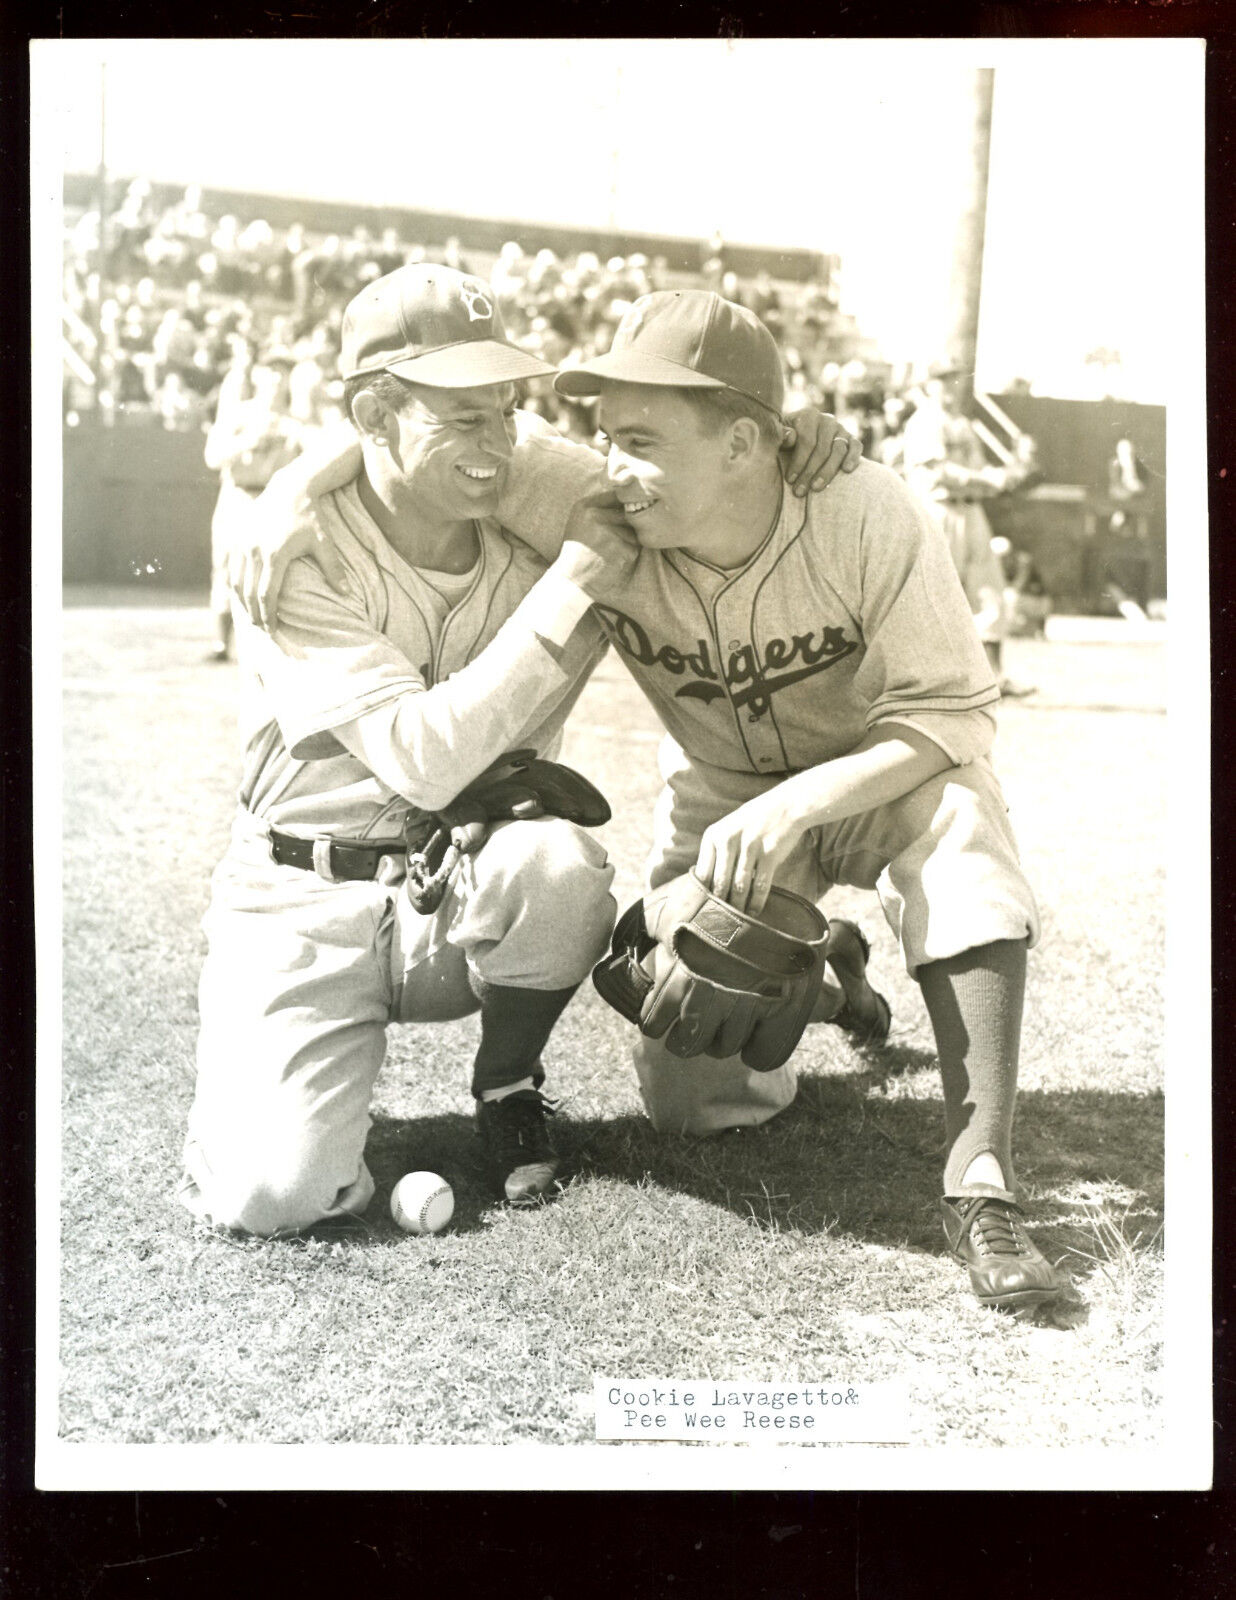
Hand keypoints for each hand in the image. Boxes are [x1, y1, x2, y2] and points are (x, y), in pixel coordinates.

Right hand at [229, 480, 349, 628]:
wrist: (290, 489)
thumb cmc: (311, 518)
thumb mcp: (325, 543)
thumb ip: (334, 569)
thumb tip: (347, 594)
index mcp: (275, 554)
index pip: (266, 594)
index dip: (268, 616)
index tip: (273, 630)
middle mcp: (254, 549)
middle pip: (248, 593)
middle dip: (254, 614)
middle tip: (262, 629)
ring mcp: (242, 542)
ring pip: (236, 582)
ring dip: (242, 603)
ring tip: (252, 617)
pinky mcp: (236, 537)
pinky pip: (232, 568)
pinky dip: (235, 586)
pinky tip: (243, 598)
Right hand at [553, 489, 641, 599]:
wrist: (572, 581)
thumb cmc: (578, 552)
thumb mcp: (580, 523)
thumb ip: (599, 508)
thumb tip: (629, 500)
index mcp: (584, 506)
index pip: (616, 496)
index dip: (624, 507)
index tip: (621, 519)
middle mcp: (595, 515)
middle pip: (627, 514)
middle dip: (626, 528)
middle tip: (612, 542)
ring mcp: (608, 531)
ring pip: (633, 532)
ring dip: (628, 544)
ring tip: (609, 553)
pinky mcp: (619, 548)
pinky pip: (634, 548)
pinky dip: (627, 556)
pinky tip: (612, 561)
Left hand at [694, 788, 806, 914]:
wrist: (786, 806)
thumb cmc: (753, 821)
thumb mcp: (728, 829)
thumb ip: (716, 853)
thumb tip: (705, 885)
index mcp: (713, 835)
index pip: (703, 873)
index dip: (703, 895)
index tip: (704, 911)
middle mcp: (728, 840)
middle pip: (719, 883)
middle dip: (719, 906)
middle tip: (719, 923)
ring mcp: (749, 847)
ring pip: (739, 887)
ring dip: (738, 908)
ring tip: (737, 922)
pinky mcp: (769, 854)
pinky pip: (760, 886)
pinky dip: (756, 902)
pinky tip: (755, 912)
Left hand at [780, 409, 862, 497]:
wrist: (801, 442)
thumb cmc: (786, 442)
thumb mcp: (779, 438)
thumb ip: (782, 437)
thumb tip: (790, 436)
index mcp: (808, 416)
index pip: (806, 440)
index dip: (798, 461)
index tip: (790, 480)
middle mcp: (827, 420)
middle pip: (821, 448)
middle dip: (810, 472)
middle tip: (800, 491)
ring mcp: (841, 429)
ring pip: (838, 450)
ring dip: (828, 471)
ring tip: (816, 488)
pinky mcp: (851, 439)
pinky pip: (856, 447)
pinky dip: (853, 457)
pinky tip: (847, 470)